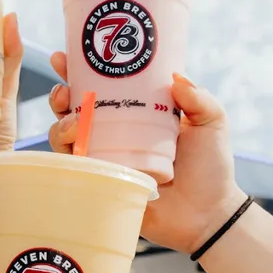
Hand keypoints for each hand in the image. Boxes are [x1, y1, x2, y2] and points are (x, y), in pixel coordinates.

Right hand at [45, 53, 246, 253]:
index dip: (79, 71)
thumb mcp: (212, 123)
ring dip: (61, 125)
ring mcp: (106, 158)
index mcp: (137, 112)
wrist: (208, 214)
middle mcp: (115, 133)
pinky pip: (74, 168)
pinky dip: (67, 155)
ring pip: (68, 136)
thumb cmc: (211, 168)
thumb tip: (175, 76)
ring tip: (74, 124)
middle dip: (59, 95)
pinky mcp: (102, 182)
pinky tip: (73, 148)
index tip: (64, 58)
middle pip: (75, 108)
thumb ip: (199, 99)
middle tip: (62, 90)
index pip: (103, 86)